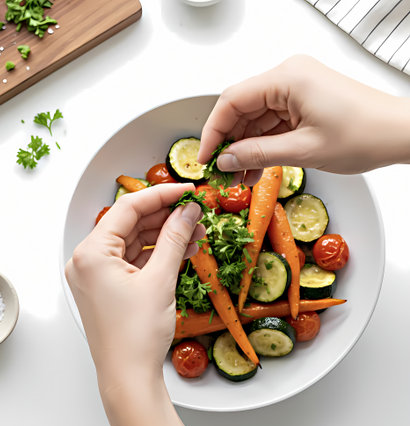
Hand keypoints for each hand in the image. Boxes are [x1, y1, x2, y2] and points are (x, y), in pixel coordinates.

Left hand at [65, 183, 204, 386]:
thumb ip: (175, 238)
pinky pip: (135, 260)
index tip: (187, 190)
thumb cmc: (135, 336)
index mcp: (91, 253)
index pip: (128, 208)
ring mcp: (97, 274)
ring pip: (135, 242)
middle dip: (167, 217)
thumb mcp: (160, 279)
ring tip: (195, 232)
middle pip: (132, 224)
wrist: (129, 378)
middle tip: (195, 211)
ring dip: (165, 236)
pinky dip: (157, 254)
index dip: (162, 195)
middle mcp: (88, 260)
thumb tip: (188, 211)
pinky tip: (182, 250)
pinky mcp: (108, 286)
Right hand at [199, 55, 409, 184]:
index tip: (205, 156)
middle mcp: (288, 78)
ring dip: (245, 147)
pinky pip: (272, 124)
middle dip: (229, 142)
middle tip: (221, 170)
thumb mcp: (303, 150)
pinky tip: (255, 167)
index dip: (213, 131)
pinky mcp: (302, 102)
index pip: (232, 100)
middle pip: (241, 109)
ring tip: (238, 176)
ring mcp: (295, 90)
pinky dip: (262, 145)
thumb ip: (257, 154)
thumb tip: (226, 158)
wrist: (400, 134)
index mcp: (287, 78)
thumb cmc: (365, 134)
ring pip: (255, 119)